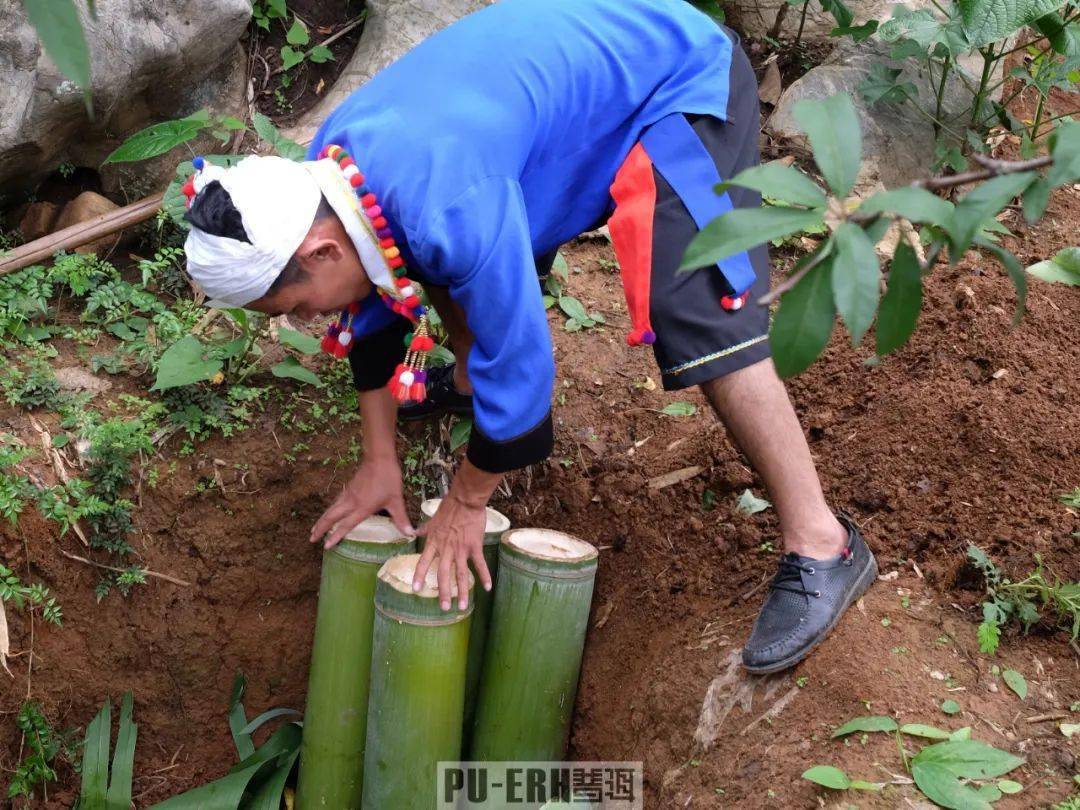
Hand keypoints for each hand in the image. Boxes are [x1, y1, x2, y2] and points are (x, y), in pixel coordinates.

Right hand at [310, 456, 413, 548]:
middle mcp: (351, 502)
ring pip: (331, 509)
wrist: (379, 458)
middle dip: (320, 528)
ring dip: (322, 520)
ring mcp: (348, 494)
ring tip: (315, 529)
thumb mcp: (396, 500)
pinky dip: (329, 510)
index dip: (336, 536)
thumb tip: (410, 534)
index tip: (326, 546)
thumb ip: (401, 518)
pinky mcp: (348, 487)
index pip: (345, 525)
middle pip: (331, 517)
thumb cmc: (388, 479)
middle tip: (311, 539)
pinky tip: (329, 512)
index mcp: (362, 507)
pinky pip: (335, 502)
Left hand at [414, 494, 492, 610]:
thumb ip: (423, 529)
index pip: (424, 562)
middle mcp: (446, 549)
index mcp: (434, 542)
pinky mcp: (474, 546)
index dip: (420, 576)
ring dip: (462, 591)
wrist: (465, 500)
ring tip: (463, 606)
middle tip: (444, 608)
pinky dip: (484, 576)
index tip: (416, 589)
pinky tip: (487, 588)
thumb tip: (413, 532)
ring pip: (461, 574)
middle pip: (444, 574)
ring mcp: (461, 549)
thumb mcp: (432, 519)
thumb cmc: (449, 507)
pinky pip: (480, 564)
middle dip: (444, 593)